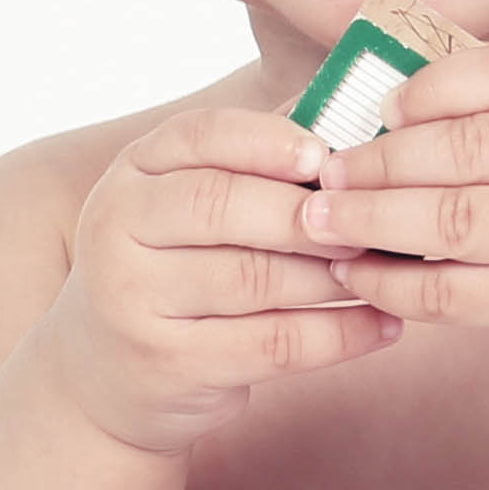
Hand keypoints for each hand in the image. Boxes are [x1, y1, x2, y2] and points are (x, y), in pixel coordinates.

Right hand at [36, 103, 400, 456]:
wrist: (102, 377)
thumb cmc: (173, 275)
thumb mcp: (185, 209)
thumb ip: (252, 163)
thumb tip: (347, 111)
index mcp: (130, 175)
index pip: (198, 137)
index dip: (267, 142)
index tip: (326, 156)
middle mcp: (117, 230)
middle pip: (222, 205)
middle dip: (307, 214)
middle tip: (371, 222)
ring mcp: (134, 300)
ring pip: (253, 278)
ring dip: (333, 276)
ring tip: (386, 272)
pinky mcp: (168, 365)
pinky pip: (271, 345)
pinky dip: (337, 336)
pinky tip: (381, 326)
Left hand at [296, 42, 488, 409]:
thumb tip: (374, 101)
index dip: (435, 86)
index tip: (380, 108)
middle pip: (468, 147)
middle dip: (382, 160)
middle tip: (326, 173)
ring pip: (453, 218)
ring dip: (372, 220)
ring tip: (320, 222)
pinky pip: (452, 290)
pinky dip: (392, 283)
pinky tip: (355, 276)